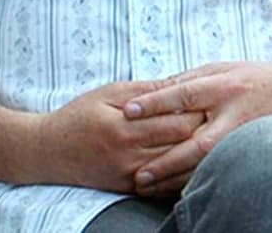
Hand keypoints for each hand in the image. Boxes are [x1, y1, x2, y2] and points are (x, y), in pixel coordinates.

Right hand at [26, 80, 206, 192]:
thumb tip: (184, 84)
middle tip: (224, 118)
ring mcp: (129, 175)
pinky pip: (164, 184)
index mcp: (125, 126)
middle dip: (206, 131)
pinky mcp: (128, 188)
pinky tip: (196, 161)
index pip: (179, 121)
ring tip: (217, 138)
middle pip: (184, 145)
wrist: (47, 151)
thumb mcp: (111, 93)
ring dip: (199, 154)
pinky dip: (182, 173)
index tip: (216, 101)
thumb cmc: (80, 115)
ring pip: (179, 167)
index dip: (202, 111)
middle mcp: (128, 154)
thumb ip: (148, 90)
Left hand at [120, 60, 271, 195]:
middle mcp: (235, 112)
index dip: (154, 102)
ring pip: (206, 162)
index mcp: (225, 85)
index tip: (127, 111)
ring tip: (147, 186)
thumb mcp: (224, 68)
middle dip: (164, 159)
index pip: (184, 93)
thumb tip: (150, 91)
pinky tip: (174, 189)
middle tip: (138, 173)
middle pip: (195, 140)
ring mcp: (245, 135)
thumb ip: (190, 80)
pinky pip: (220, 168)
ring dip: (176, 177)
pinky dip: (197, 180)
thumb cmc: (256, 77)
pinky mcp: (252, 149)